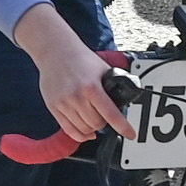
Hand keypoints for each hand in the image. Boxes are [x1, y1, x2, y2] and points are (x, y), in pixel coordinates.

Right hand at [29, 24, 129, 145]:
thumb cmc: (79, 58)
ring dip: (93, 128)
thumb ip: (112, 86)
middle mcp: (77, 97)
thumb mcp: (102, 69)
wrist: (55, 50)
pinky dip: (80, 134)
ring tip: (94, 119)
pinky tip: (86, 131)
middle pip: (97, 124)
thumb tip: (124, 100)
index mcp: (91, 87)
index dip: (123, 127)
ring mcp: (64, 103)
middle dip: (105, 123)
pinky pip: (69, 130)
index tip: (131, 134)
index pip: (111, 114)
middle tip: (105, 116)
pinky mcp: (54, 107)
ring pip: (84, 129)